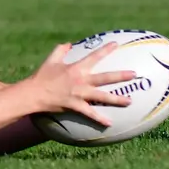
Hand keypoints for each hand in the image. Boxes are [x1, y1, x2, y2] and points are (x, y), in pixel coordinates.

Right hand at [21, 43, 135, 126]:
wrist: (33, 94)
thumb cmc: (41, 76)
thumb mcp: (51, 60)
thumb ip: (61, 50)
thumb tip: (69, 44)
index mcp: (76, 68)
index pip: (94, 56)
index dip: (106, 50)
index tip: (117, 44)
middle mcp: (81, 80)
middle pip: (105, 77)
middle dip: (121, 75)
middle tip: (134, 74)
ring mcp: (79, 94)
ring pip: (102, 96)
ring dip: (117, 99)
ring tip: (130, 101)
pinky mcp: (75, 105)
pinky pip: (90, 113)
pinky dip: (99, 119)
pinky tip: (110, 124)